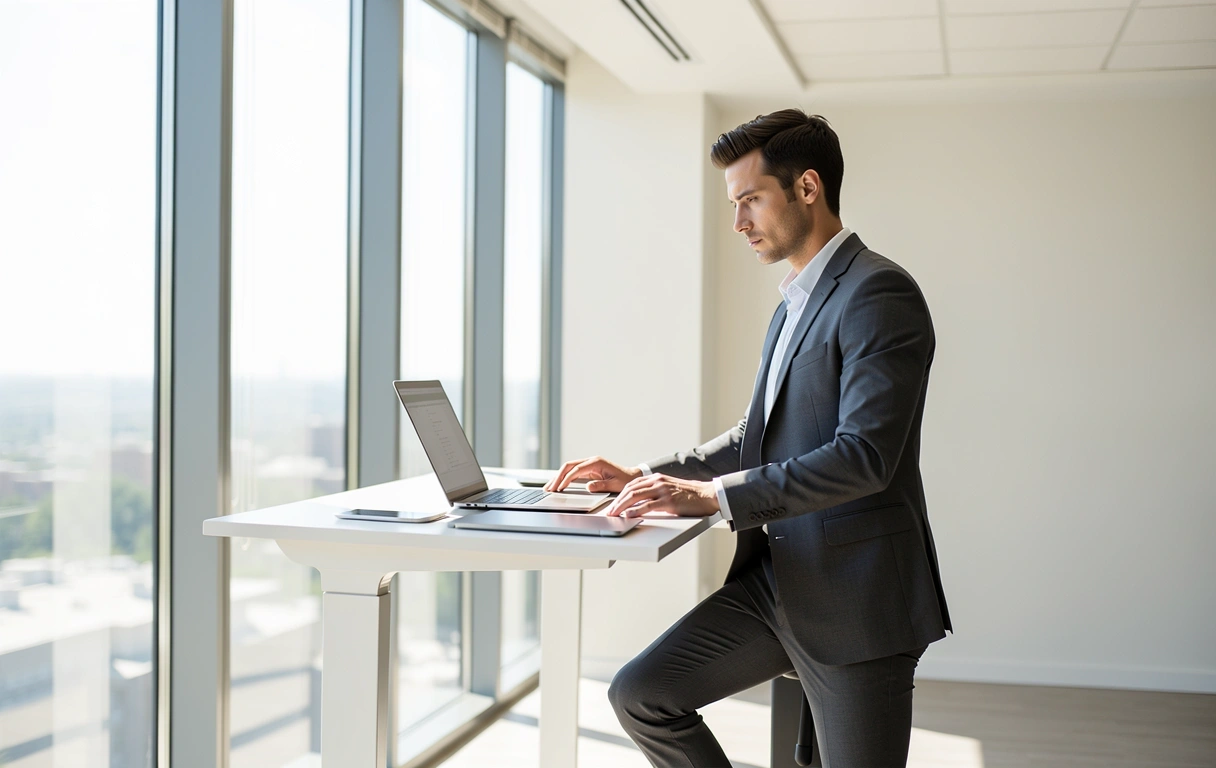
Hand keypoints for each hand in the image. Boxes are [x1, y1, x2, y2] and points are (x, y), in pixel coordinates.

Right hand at [544, 456, 642, 492]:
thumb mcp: (615, 485)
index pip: (576, 469)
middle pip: (569, 466)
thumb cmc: (625, 480)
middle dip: (557, 477)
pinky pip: (573, 472)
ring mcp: (589, 464)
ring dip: (558, 476)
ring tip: (549, 487)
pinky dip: (564, 477)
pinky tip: (558, 484)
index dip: (566, 479)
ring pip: (569, 467)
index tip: (559, 488)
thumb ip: (601, 486)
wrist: (631, 476)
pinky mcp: (588, 469)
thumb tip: (587, 487)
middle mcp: (591, 461)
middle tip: (549, 488)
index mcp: (596, 462)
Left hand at [604, 474, 719, 518]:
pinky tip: (629, 515)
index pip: (632, 485)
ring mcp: (663, 491)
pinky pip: (648, 506)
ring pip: (635, 496)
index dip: (620, 495)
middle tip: (609, 511)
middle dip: (617, 501)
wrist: (706, 495)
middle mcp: (658, 482)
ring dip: (621, 506)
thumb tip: (640, 504)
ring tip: (614, 514)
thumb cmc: (689, 495)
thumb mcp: (669, 489)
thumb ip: (655, 493)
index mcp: (656, 478)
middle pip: (630, 490)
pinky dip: (636, 511)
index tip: (613, 504)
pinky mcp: (668, 502)